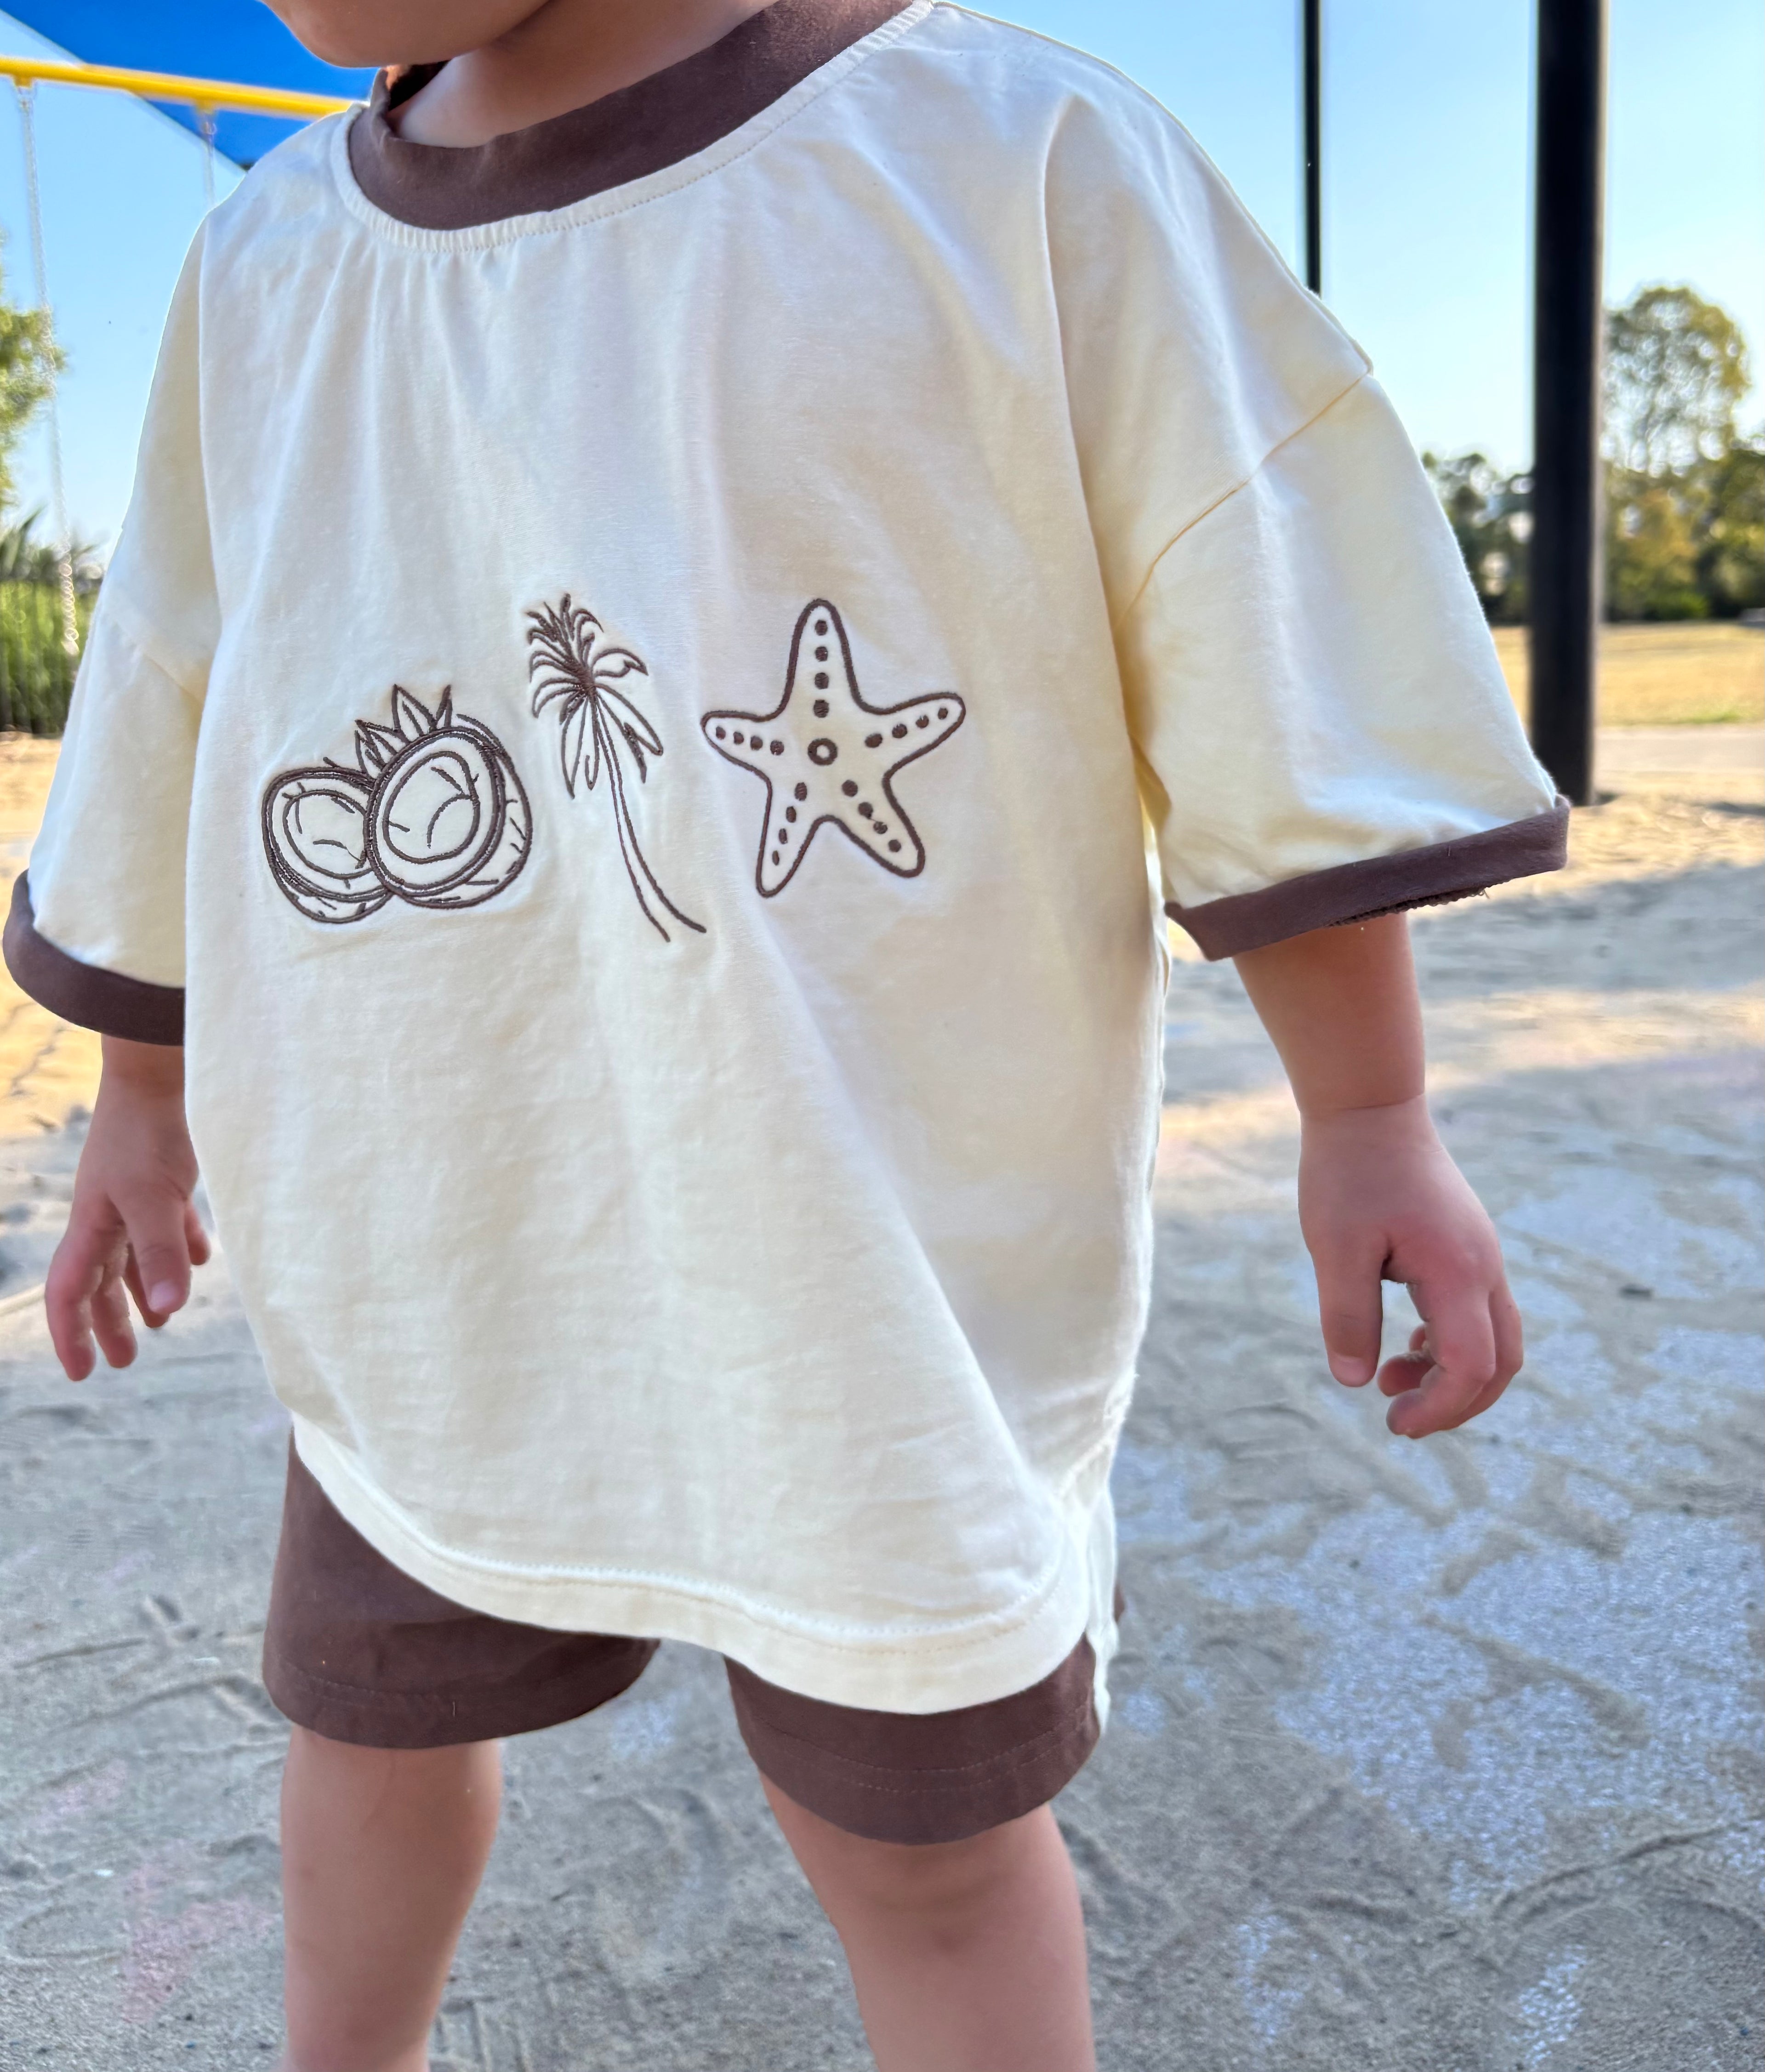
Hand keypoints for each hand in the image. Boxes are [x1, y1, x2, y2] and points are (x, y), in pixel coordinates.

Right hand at [46, 1038, 210, 1379]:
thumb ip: (160, 1253)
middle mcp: (105, 1215)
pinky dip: (180, 1248)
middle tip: (124, 1361)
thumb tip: (165, 1308)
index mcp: (90, 1225)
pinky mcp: (164, 1179)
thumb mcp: (154, 1199)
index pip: (68, 1291)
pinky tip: (201, 1261)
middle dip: (109, 1322)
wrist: (158, 1075)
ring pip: (132, 1256)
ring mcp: (133, 1196)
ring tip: (162, 1320)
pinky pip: (168, 1225)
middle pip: (99, 1281)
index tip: (83, 1372)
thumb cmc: (146, 1134)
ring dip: (143, 1290)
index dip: (70, 1333)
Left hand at [1298, 1094, 1521, 1437]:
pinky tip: (1403, 1345)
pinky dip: (1448, 1343)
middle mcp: (1484, 1268)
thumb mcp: (1335, 1246)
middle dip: (1458, 1403)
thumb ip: (1347, 1315)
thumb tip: (1355, 1381)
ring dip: (1451, 1374)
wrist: (1369, 1109)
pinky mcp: (1466, 1248)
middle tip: (1399, 1419)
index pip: (1472, 1366)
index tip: (1392, 1422)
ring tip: (1389, 1380)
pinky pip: (1476, 1313)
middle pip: (1502, 1362)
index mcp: (1458, 1272)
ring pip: (1493, 1339)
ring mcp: (1481, 1256)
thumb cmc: (1349, 1173)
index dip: (1440, 1407)